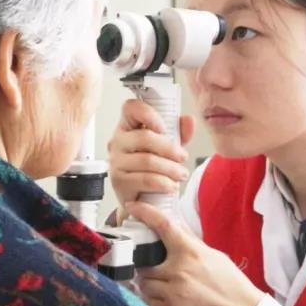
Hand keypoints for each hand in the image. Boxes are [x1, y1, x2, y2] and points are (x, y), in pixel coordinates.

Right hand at [107, 99, 194, 213]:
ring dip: (170, 169)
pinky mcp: (118, 181)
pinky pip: (145, 180)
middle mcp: (118, 141)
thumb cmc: (152, 167)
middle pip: (144, 137)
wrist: (140, 197)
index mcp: (128, 126)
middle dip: (169, 148)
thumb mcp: (168, 147)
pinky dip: (163, 183)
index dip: (147, 113)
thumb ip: (179, 133)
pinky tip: (171, 185)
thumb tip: (189, 120)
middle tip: (183, 157)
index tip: (163, 127)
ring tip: (181, 174)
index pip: (130, 108)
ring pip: (147, 160)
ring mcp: (116, 161)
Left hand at [126, 201, 265, 305]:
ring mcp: (173, 292)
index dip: (145, 213)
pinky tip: (168, 298)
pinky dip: (155, 299)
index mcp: (190, 252)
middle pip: (145, 263)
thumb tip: (173, 227)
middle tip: (155, 267)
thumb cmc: (229, 281)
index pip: (163, 225)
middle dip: (147, 265)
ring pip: (144, 284)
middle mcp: (178, 270)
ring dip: (150, 283)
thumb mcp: (212, 255)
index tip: (133, 207)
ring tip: (163, 285)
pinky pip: (150, 302)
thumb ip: (190, 242)